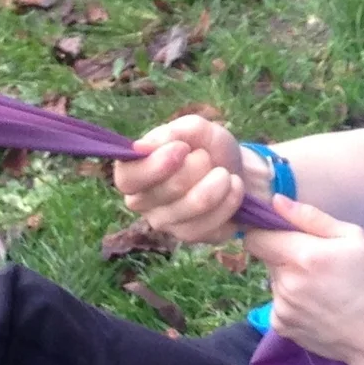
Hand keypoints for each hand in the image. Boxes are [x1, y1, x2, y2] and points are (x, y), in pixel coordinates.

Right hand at [114, 114, 256, 244]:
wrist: (236, 170)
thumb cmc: (206, 148)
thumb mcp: (195, 129)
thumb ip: (173, 132)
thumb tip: (143, 146)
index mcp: (134, 173)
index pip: (128, 178)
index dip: (156, 164)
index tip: (183, 148)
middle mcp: (142, 202)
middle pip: (166, 190)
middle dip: (196, 167)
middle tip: (206, 157)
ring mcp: (165, 223)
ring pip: (192, 206)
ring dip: (217, 183)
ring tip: (225, 173)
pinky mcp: (191, 236)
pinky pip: (211, 223)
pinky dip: (230, 200)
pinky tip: (234, 188)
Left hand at [244, 195, 363, 364]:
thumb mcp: (356, 239)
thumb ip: (312, 218)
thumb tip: (276, 201)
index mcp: (303, 256)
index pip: (256, 237)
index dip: (268, 231)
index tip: (287, 233)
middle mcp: (286, 283)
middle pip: (267, 257)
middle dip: (286, 254)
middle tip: (319, 262)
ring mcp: (282, 309)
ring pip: (274, 280)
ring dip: (290, 278)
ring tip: (324, 286)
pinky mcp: (282, 328)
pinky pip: (279, 303)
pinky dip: (293, 301)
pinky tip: (319, 305)